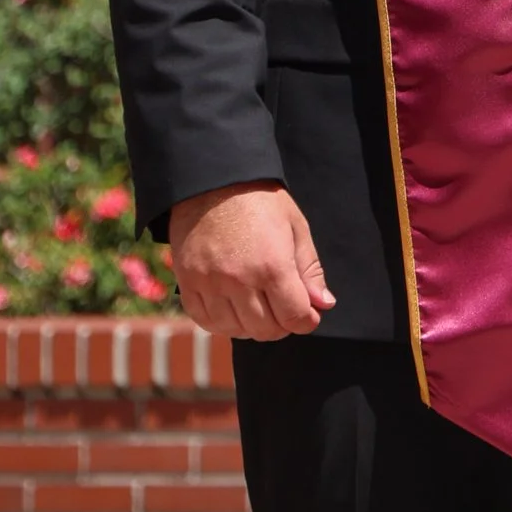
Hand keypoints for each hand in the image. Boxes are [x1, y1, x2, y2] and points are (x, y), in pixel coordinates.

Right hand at [168, 182, 334, 339]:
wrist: (212, 180)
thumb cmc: (259, 200)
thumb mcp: (295, 226)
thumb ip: (310, 269)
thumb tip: (324, 304)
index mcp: (272, 265)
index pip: (295, 317)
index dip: (306, 320)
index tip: (308, 314)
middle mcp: (240, 279)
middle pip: (266, 330)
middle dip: (282, 325)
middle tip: (283, 309)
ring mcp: (210, 283)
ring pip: (235, 330)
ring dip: (251, 326)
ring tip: (258, 308)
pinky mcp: (187, 282)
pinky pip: (205, 321)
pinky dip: (222, 323)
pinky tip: (232, 309)